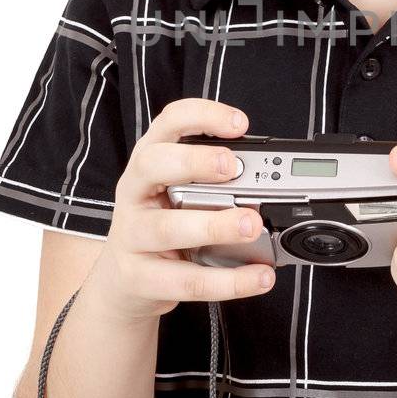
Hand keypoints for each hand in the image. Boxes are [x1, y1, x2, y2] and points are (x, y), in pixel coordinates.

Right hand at [87, 98, 276, 321]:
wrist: (125, 282)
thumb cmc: (162, 227)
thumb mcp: (178, 193)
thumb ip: (214, 181)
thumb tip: (272, 179)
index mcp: (149, 163)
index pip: (168, 123)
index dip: (202, 115)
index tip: (239, 123)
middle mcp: (135, 193)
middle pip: (153, 164)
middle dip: (195, 162)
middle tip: (234, 167)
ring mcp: (132, 236)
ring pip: (168, 228)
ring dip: (214, 225)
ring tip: (252, 225)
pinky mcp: (139, 278)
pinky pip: (186, 280)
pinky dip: (228, 281)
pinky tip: (258, 276)